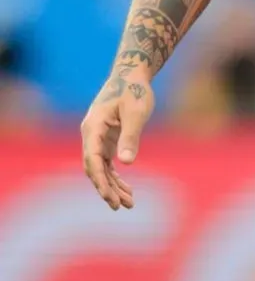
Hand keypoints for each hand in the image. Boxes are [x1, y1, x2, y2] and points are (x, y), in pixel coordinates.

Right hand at [81, 73, 154, 209]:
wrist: (132, 74)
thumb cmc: (135, 90)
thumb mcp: (136, 112)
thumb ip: (131, 136)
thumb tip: (126, 163)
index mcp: (93, 127)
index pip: (92, 160)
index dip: (100, 180)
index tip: (111, 197)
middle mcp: (91, 134)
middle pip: (94, 168)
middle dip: (106, 188)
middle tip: (121, 206)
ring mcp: (97, 137)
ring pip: (101, 168)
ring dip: (113, 185)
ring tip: (128, 203)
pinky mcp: (106, 139)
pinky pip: (107, 162)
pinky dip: (115, 176)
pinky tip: (126, 189)